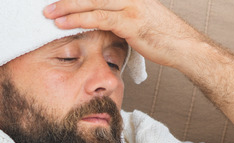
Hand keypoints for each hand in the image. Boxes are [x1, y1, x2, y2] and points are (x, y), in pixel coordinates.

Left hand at [43, 0, 204, 68]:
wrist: (186, 46)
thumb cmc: (163, 36)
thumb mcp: (140, 19)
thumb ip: (120, 16)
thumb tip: (101, 20)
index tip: (59, 0)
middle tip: (47, 5)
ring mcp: (131, 5)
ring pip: (92, 1)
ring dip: (68, 7)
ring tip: (49, 13)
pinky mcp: (131, 22)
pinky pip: (100, 18)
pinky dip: (80, 19)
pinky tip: (65, 23)